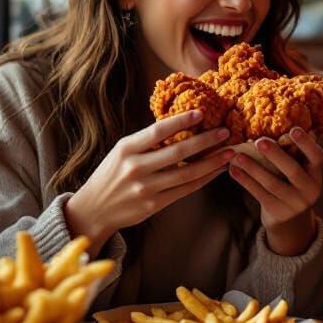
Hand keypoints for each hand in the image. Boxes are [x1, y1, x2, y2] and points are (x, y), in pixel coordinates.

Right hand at [64, 110, 233, 253]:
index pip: (158, 131)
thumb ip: (147, 141)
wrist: (94, 209)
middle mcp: (136, 167)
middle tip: (226, 132)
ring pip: (187, 173)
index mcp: (126, 149)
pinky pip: (185, 190)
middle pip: (178, 152)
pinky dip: (203, 179)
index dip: (181, 121)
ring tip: (229, 152)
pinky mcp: (154, 204)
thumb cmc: (112, 174)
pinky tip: (216, 170)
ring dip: (212, 162)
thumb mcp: (122, 152)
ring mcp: (145, 188)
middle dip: (206, 141)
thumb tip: (181, 124)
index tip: (201, 113)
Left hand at [227, 127, 322, 256]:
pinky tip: (233, 171)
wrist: (290, 220)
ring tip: (238, 156)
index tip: (293, 129)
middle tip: (260, 140)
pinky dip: (245, 181)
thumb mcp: (300, 171)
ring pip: (272, 184)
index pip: (317, 156)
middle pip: (293, 170)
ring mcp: (294, 204)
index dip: (306, 143)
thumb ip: (294, 154)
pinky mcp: (278, 212)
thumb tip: (280, 124)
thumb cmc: (291, 184)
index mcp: (316, 174)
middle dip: (275, 155)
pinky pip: (259, 194)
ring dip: (253, 168)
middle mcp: (310, 189)